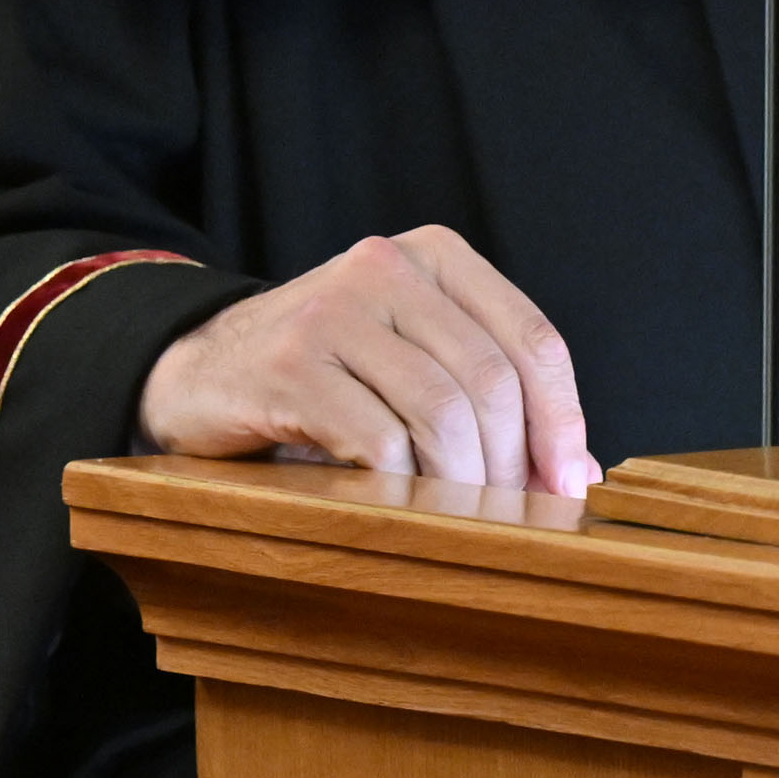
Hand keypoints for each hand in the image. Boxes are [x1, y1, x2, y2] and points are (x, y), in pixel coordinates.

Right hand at [137, 224, 598, 495]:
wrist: (198, 371)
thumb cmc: (325, 378)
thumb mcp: (411, 364)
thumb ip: (490, 400)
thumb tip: (579, 472)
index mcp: (433, 256)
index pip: (532, 339)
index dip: (563, 421)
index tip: (569, 486)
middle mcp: (385, 266)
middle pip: (490, 381)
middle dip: (513, 466)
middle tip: (511, 519)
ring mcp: (332, 309)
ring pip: (441, 413)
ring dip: (462, 485)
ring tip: (460, 521)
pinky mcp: (289, 363)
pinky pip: (377, 441)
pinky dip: (401, 488)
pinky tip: (397, 506)